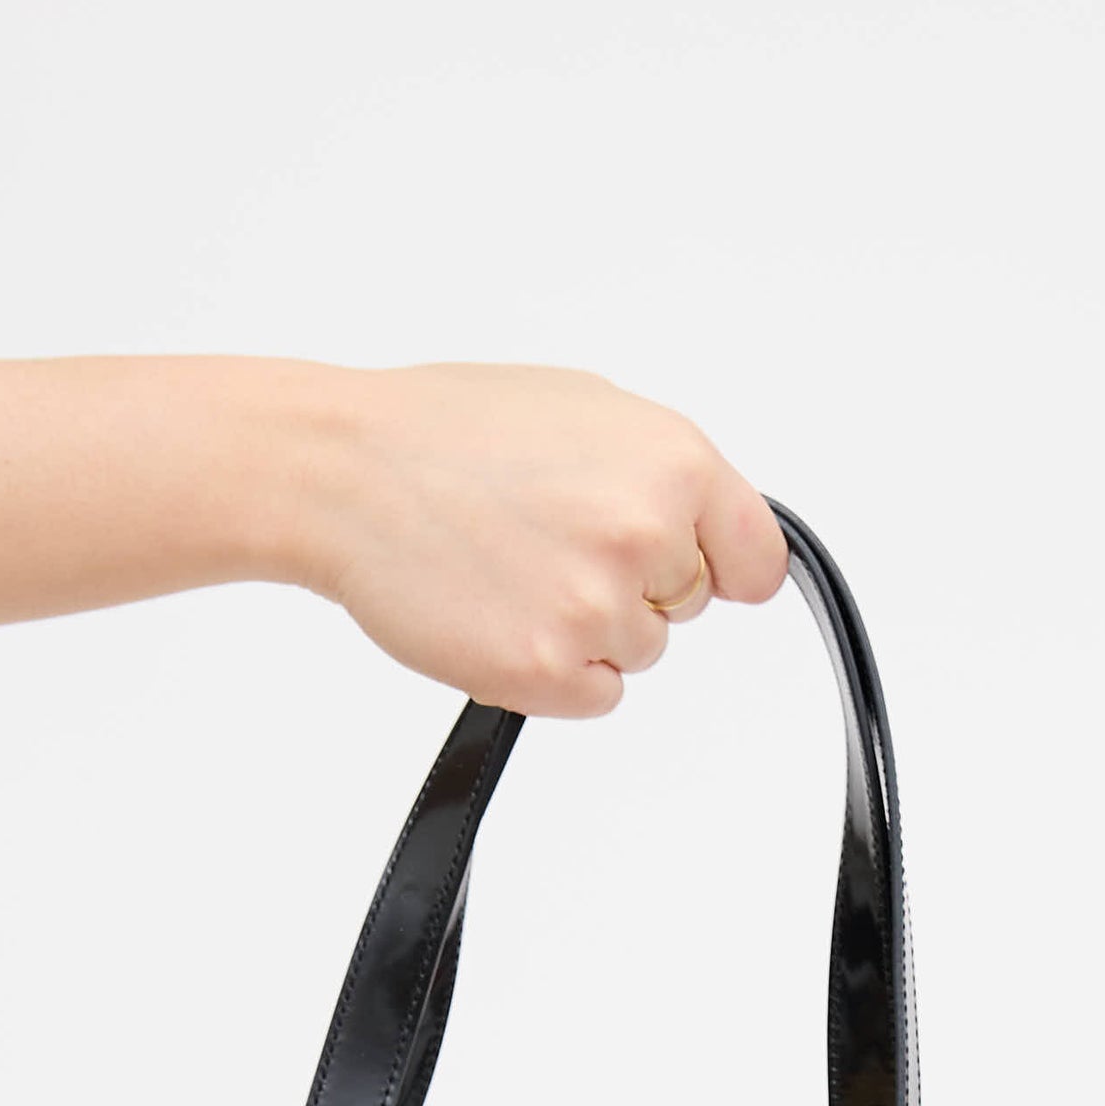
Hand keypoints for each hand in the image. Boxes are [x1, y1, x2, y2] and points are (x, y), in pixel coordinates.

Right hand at [303, 364, 786, 717]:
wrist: (347, 474)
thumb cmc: (448, 431)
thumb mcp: (585, 409)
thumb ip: (662, 474)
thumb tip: (710, 528)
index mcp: (672, 462)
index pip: (758, 557)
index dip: (720, 565)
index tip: (697, 569)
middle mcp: (646, 535)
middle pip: (686, 606)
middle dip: (633, 585)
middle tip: (550, 543)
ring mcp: (598, 610)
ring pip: (638, 653)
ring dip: (586, 630)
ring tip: (513, 570)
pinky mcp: (547, 672)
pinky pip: (594, 696)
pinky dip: (553, 673)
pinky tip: (501, 614)